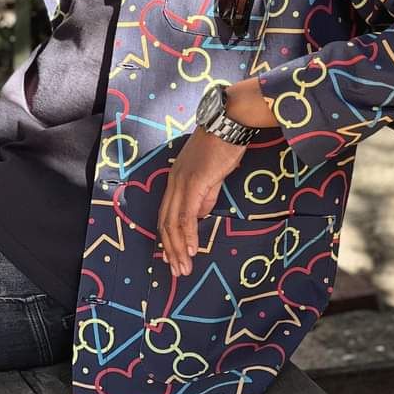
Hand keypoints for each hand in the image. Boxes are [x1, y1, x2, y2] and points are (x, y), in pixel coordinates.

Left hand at [157, 126, 246, 276]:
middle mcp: (174, 181)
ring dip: (178, 248)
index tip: (175, 257)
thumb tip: (200, 215)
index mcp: (176, 179)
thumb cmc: (224, 145)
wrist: (229, 123)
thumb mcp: (213, 174)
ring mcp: (182, 181)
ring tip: (184, 267)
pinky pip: (188, 214)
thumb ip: (206, 195)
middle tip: (178, 270)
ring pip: (173, 222)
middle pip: (165, 222)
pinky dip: (188, 234)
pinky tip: (192, 249)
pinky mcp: (195, 182)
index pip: (166, 214)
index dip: (168, 238)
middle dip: (170, 250)